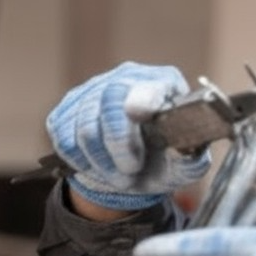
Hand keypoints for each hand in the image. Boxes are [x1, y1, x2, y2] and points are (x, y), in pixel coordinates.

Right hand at [45, 62, 210, 210]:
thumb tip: (184, 150)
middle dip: (119, 145)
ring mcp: (92, 89)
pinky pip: (64, 138)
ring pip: (85, 127)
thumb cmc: (165, 163)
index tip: (138, 113)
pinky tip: (98, 167)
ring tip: (120, 177)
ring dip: (102, 163)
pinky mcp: (67, 109)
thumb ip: (191, 159)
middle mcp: (126, 78)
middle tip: (131, 171)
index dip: (143, 98)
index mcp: (163, 83)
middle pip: (110, 103)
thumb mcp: (185, 166)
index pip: (149, 86)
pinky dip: (82, 162)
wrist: (132, 174)